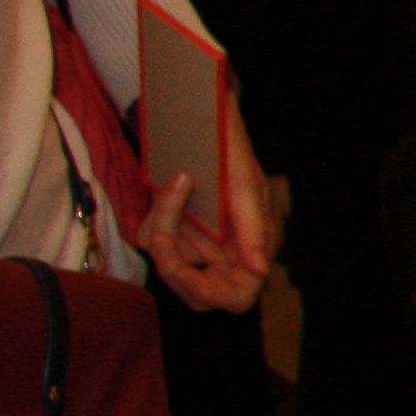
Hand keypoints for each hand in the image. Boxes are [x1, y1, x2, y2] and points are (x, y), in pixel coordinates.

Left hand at [138, 90, 274, 313]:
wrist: (198, 119)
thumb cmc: (232, 152)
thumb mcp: (245, 188)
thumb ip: (253, 232)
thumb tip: (261, 273)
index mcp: (252, 248)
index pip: (235, 297)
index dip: (209, 293)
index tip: (186, 272)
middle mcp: (226, 252)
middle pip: (196, 291)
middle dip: (174, 266)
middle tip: (163, 235)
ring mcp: (199, 241)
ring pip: (171, 262)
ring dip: (164, 228)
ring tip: (173, 187)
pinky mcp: (175, 229)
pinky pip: (153, 240)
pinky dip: (153, 218)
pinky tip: (167, 190)